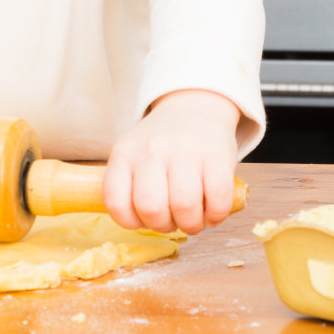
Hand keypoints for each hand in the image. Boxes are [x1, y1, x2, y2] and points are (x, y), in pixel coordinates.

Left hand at [103, 89, 240, 235]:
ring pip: (184, 206)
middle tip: (173, 222)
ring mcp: (185, 150)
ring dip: (191, 224)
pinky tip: (214, 212)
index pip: (116, 202)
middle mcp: (152, 149)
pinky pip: (217, 198)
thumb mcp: (134, 154)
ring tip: (194, 220)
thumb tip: (139, 223)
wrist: (195, 107)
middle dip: (164, 226)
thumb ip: (130, 185)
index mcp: (125, 153)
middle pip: (151, 208)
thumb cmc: (162, 144)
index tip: (144, 220)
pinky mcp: (216, 154)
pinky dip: (217, 215)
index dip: (131, 222)